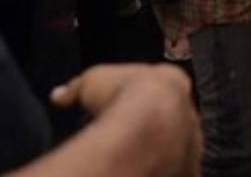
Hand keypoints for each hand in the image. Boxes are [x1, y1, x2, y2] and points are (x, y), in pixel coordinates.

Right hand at [50, 64, 200, 175]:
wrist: (146, 127)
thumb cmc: (120, 95)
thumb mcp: (91, 82)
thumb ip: (77, 88)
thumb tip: (58, 94)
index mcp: (172, 82)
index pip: (164, 88)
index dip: (147, 98)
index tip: (132, 105)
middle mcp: (188, 113)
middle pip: (174, 120)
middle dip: (156, 128)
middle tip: (134, 139)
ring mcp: (192, 143)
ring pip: (178, 150)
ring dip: (162, 155)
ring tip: (136, 161)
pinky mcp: (188, 171)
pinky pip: (177, 173)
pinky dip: (163, 173)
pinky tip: (146, 173)